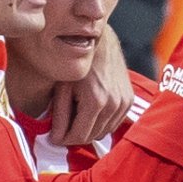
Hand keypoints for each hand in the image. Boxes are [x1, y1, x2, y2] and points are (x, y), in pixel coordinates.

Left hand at [49, 29, 132, 144]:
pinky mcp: (129, 100)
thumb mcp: (63, 87)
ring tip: (75, 116)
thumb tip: (56, 139)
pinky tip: (90, 112)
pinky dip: (101, 123)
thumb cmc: (77, 62)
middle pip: (92, 136)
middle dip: (75, 135)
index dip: (63, 139)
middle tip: (62, 127)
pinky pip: (114, 123)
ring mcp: (124, 102)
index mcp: (96, 101)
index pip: (80, 136)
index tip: (53, 136)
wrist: (101, 42)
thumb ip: (60, 116)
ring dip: (89, 129)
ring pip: (104, 132)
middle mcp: (114, 104)